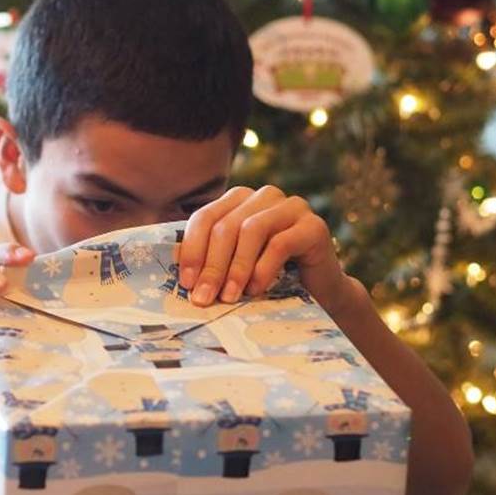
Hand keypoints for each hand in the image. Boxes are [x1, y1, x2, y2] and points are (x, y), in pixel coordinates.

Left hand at [177, 185, 358, 317]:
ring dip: (236, 268)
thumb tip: (174, 266)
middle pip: (226, 225)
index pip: (205, 217)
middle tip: (203, 298)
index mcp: (239, 199)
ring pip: (251, 230)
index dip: (192, 250)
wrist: (320, 292)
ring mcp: (292, 206)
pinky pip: (280, 243)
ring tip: (229, 297)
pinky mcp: (313, 225)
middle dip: (211, 265)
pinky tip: (256, 289)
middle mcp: (264, 196)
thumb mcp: (234, 266)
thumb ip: (210, 258)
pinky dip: (263, 269)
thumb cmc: (270, 279)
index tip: (186, 283)